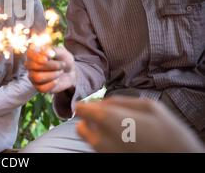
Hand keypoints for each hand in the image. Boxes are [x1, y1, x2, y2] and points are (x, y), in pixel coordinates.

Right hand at [25, 46, 76, 93]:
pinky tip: (57, 80)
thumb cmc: (63, 59)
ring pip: (38, 77)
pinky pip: (42, 88)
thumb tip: (43, 50)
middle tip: (62, 64)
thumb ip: (53, 50)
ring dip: (53, 74)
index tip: (49, 57)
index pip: (29, 54)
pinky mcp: (38, 87)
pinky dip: (52, 84)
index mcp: (33, 53)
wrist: (70, 72)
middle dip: (52, 65)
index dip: (38, 57)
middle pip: (34, 66)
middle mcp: (30, 65)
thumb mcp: (61, 52)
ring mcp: (33, 77)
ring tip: (60, 72)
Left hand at [75, 97, 204, 152]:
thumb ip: (120, 101)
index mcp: (106, 119)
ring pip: (90, 141)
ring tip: (118, 130)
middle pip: (80, 127)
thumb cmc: (168, 132)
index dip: (86, 105)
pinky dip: (107, 143)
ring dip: (97, 133)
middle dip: (89, 121)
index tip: (94, 105)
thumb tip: (103, 102)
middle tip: (105, 118)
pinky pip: (101, 150)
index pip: (80, 109)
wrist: (182, 161)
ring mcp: (104, 154)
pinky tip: (125, 140)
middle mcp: (100, 139)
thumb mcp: (148, 106)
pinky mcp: (110, 161)